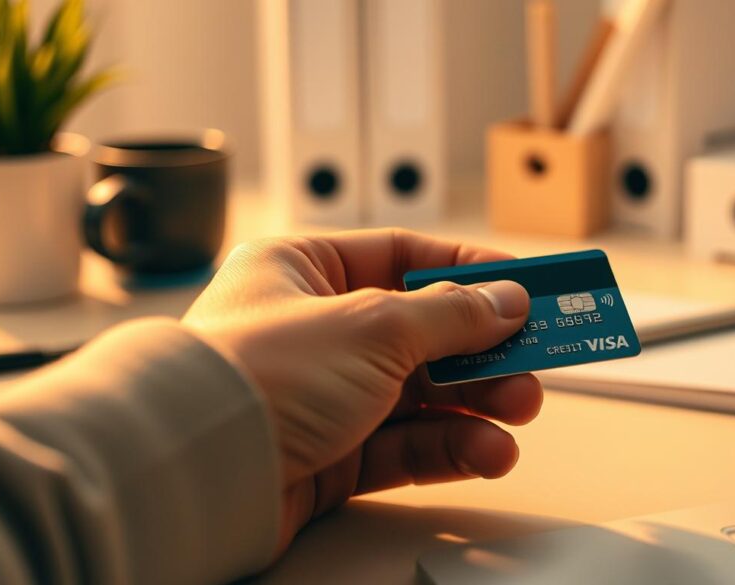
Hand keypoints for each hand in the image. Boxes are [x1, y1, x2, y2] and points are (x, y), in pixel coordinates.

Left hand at [182, 229, 542, 552]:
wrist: (199, 474)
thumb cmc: (259, 376)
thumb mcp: (373, 325)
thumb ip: (450, 314)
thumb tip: (506, 301)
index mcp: (304, 271)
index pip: (403, 257)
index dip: (470, 270)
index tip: (525, 285)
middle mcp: (314, 330)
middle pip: (423, 332)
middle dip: (484, 349)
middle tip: (535, 360)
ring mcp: (324, 395)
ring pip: (421, 394)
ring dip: (477, 403)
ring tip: (519, 411)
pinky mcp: (333, 454)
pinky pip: (406, 445)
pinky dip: (450, 447)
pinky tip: (487, 451)